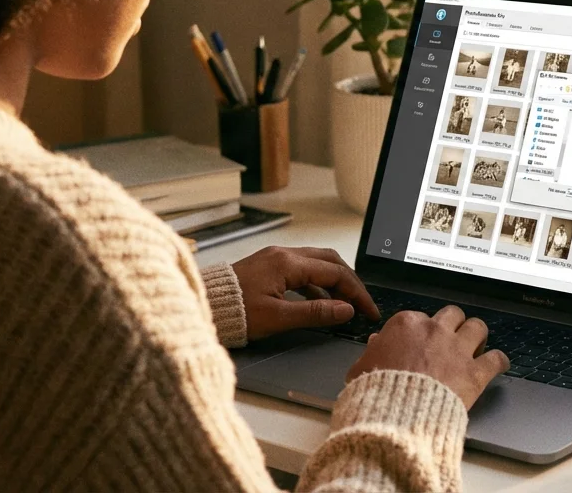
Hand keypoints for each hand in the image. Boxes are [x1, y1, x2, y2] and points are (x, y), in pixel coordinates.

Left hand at [231, 246, 379, 340]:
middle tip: (362, 304)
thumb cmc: (234, 313)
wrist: (203, 307)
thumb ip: (315, 312)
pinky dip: (317, 284)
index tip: (368, 311)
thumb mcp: (278, 318)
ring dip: (334, 282)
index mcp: (288, 263)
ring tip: (344, 304)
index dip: (356, 293)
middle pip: (330, 261)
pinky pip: (302, 269)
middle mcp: (283, 254)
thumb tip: (346, 310)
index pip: (335, 273)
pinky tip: (320, 301)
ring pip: (317, 263)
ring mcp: (275, 257)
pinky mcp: (268, 265)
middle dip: (350, 282)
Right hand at [347, 305, 509, 408]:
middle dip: (454, 325)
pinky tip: (498, 364)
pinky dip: (498, 361)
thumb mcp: (361, 368)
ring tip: (476, 346)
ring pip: (478, 326)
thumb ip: (372, 352)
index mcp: (407, 325)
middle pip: (453, 315)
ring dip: (478, 335)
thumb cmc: (376, 393)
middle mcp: (435, 331)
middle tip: (452, 339)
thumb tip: (376, 343)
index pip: (420, 318)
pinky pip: (496, 358)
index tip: (422, 342)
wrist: (395, 416)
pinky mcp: (474, 372)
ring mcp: (457, 350)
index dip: (422, 332)